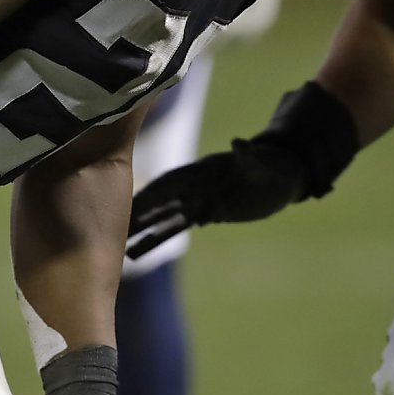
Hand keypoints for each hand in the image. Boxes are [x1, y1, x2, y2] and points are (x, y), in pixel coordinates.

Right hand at [126, 141, 302, 259]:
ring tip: (119, 246)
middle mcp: (194, 184)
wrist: (284, 178)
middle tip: (109, 229)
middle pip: (160, 201)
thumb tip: (238, 144)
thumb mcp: (264, 163)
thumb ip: (248, 156)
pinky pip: (176, 226)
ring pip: (163, 217)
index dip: (151, 193)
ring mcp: (197, 198)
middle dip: (137, 214)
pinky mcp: (205, 212)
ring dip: (143, 230)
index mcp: (203, 170)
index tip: (127, 204)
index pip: (171, 182)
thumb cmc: (275, 166)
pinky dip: (158, 237)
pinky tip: (139, 250)